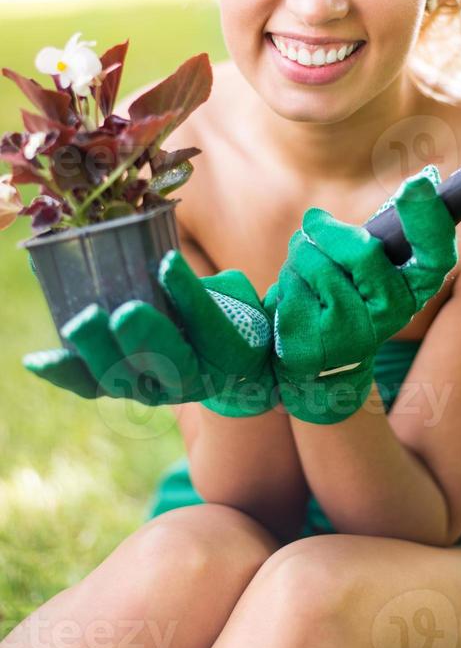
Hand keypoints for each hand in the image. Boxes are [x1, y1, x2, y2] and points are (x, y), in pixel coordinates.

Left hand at [22, 250, 278, 417]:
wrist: (227, 368)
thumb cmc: (229, 315)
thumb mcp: (235, 297)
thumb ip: (210, 283)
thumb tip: (166, 258)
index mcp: (226, 351)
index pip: (208, 322)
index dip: (188, 292)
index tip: (168, 261)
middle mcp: (189, 378)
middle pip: (165, 361)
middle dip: (142, 335)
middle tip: (123, 312)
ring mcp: (153, 388)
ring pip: (123, 377)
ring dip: (97, 351)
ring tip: (80, 323)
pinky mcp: (123, 387)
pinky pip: (91, 386)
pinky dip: (65, 373)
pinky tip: (38, 360)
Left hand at [270, 164, 457, 423]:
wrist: (318, 367)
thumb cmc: (343, 301)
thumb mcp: (368, 271)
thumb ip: (381, 235)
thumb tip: (423, 181)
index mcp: (412, 289)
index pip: (436, 255)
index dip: (429, 220)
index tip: (416, 185)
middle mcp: (392, 312)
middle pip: (361, 249)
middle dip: (326, 231)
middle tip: (314, 228)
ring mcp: (354, 331)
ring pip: (316, 261)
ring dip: (299, 258)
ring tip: (305, 281)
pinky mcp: (315, 341)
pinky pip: (290, 284)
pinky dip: (285, 283)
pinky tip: (294, 304)